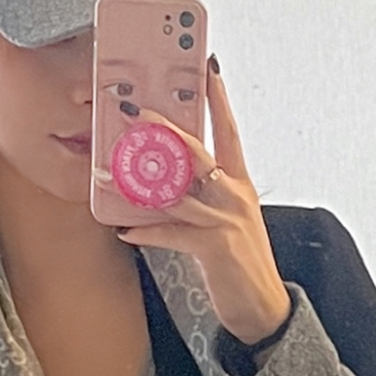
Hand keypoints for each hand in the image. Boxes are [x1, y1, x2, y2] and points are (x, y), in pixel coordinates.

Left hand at [103, 62, 292, 345]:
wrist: (263, 307)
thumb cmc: (240, 265)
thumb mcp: (228, 222)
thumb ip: (205, 199)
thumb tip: (172, 183)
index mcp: (239, 184)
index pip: (229, 132)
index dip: (219, 99)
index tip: (207, 68)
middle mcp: (233, 195)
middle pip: (198, 150)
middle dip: (167, 129)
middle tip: (140, 111)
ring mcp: (225, 219)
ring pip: (177, 190)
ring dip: (141, 181)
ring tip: (112, 170)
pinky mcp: (214, 246)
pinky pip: (172, 232)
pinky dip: (147, 232)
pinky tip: (125, 231)